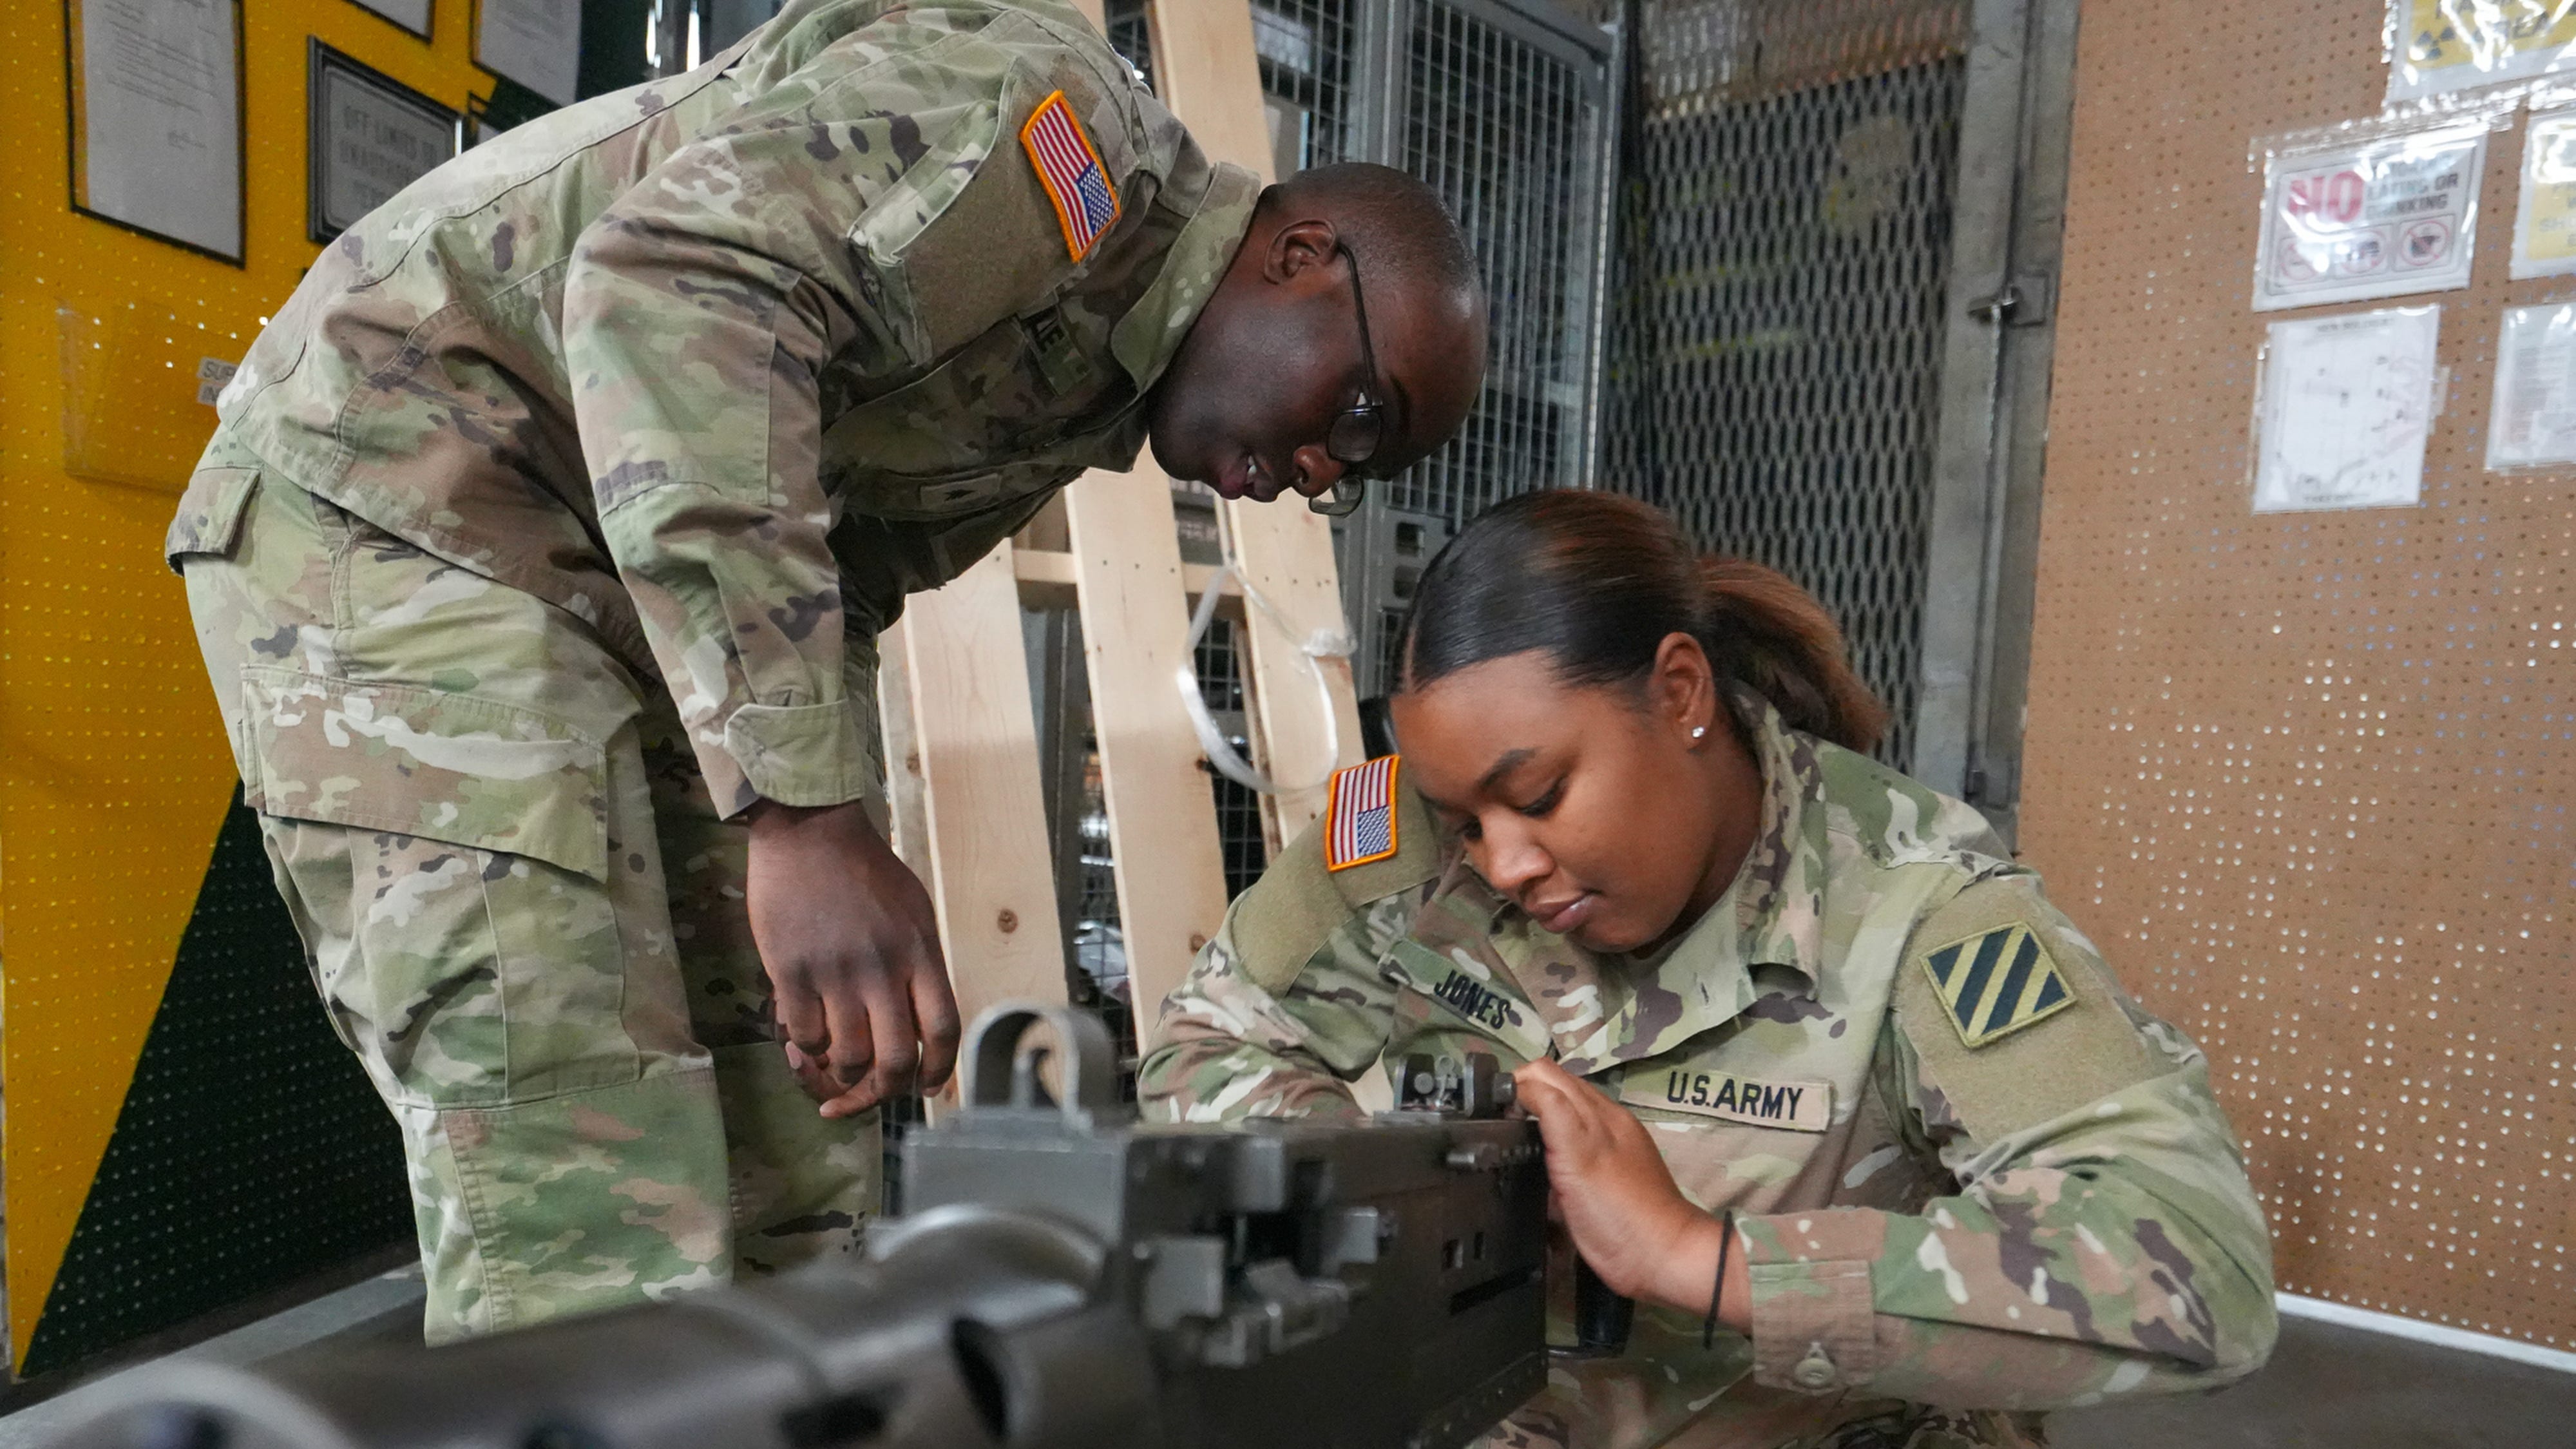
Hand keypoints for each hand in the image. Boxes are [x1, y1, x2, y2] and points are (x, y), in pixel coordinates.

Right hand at [745, 799, 959, 1117]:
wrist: (809, 830)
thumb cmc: (865, 871)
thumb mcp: (914, 911)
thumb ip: (922, 964)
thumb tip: (926, 1024)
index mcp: (920, 952)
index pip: (942, 1030)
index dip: (939, 1071)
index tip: (927, 1088)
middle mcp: (883, 966)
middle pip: (896, 1058)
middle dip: (884, 1089)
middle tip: (869, 1090)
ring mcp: (836, 970)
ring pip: (848, 1056)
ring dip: (841, 1072)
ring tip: (833, 1063)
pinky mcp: (792, 970)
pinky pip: (805, 1035)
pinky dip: (806, 1047)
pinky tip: (804, 1035)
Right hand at [1514, 1057, 1749, 1327]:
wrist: (1660, 1258)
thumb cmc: (1615, 1210)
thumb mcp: (1578, 1152)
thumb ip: (1553, 1110)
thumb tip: (1521, 1085)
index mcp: (1597, 1111)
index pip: (1546, 1074)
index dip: (1516, 1084)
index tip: (1491, 1110)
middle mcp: (1603, 1122)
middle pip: (1554, 1090)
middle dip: (1522, 1098)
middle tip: (1495, 1128)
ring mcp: (1607, 1148)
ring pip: (1562, 1117)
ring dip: (1536, 1120)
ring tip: (1511, 1144)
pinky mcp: (1604, 1175)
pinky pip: (1572, 1144)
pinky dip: (1551, 1145)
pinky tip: (1540, 1166)